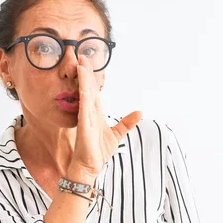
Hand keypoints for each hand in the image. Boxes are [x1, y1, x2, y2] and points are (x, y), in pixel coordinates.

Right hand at [68, 55, 141, 181]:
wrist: (89, 167)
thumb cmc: (98, 152)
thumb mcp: (116, 135)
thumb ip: (126, 123)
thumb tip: (140, 112)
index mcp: (94, 113)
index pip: (92, 91)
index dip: (90, 77)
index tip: (87, 63)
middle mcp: (89, 113)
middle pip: (87, 88)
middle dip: (85, 72)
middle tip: (82, 56)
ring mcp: (85, 118)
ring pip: (84, 94)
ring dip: (83, 79)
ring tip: (82, 64)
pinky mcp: (84, 126)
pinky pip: (84, 108)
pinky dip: (84, 96)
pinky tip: (84, 86)